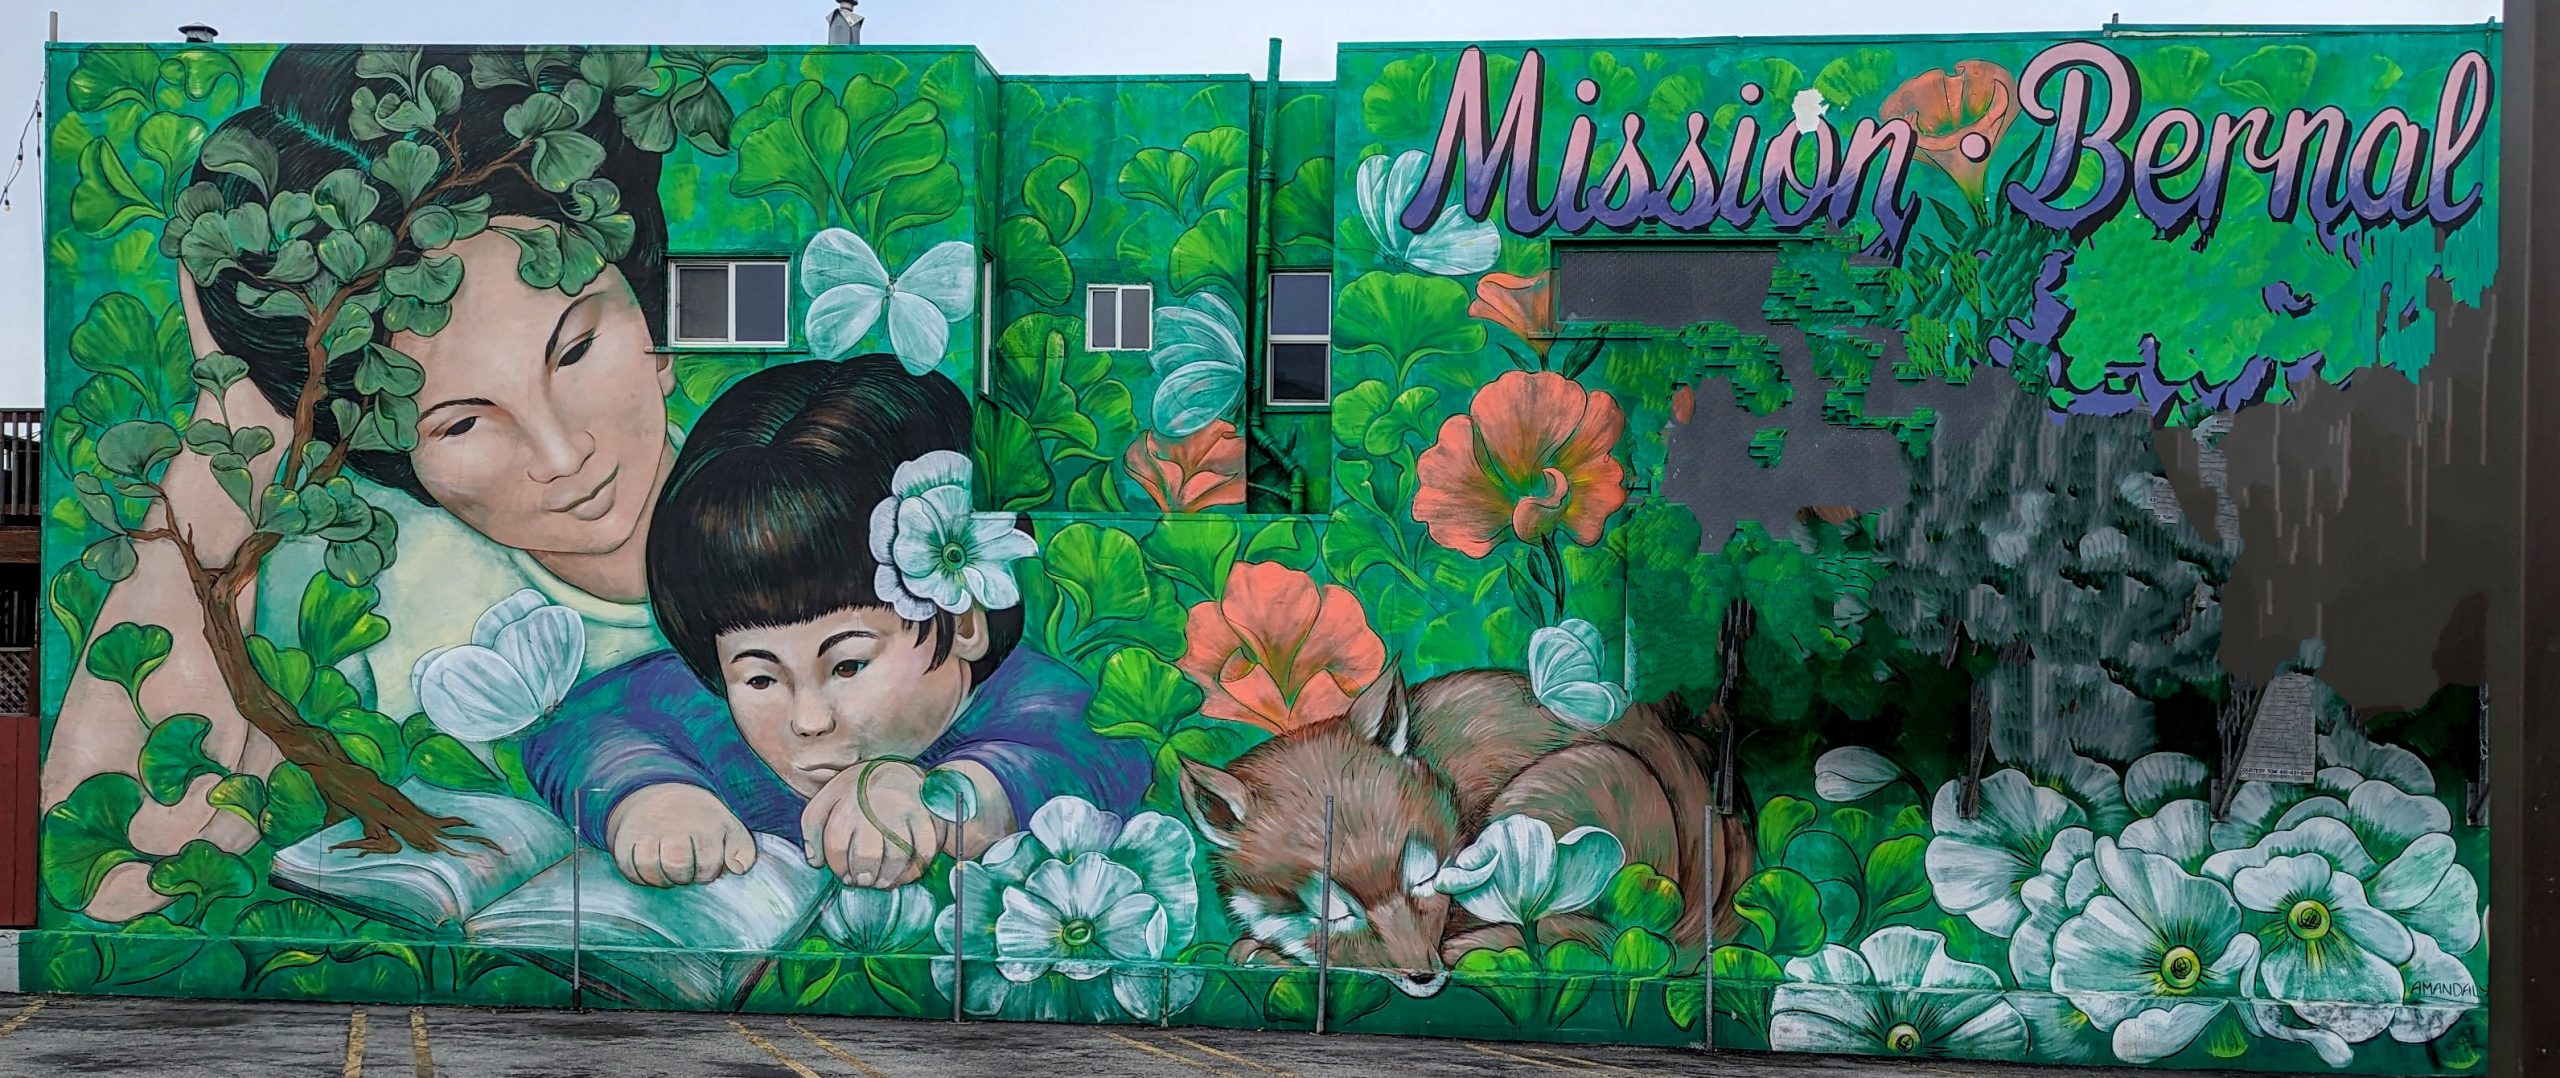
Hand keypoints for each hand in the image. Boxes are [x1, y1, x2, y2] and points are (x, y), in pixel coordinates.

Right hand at [607, 783, 757, 886]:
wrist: (661, 793)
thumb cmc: (700, 819)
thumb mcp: (728, 827)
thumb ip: (742, 850)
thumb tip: (739, 869)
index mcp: (703, 822)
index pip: (707, 863)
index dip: (707, 873)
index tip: (706, 869)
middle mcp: (673, 823)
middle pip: (677, 865)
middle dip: (684, 877)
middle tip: (685, 872)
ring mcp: (646, 829)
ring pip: (650, 868)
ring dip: (661, 879)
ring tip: (669, 872)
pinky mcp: (625, 837)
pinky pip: (628, 867)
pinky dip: (640, 876)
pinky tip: (652, 870)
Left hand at [801, 761, 944, 887]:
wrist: (897, 772)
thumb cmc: (859, 792)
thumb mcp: (829, 798)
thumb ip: (813, 827)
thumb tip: (815, 862)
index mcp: (847, 801)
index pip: (837, 845)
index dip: (839, 867)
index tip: (845, 875)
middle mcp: (876, 806)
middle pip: (867, 855)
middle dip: (863, 876)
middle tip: (864, 881)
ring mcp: (904, 812)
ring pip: (897, 858)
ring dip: (887, 878)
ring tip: (881, 881)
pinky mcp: (927, 818)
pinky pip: (923, 853)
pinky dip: (913, 871)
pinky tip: (902, 874)